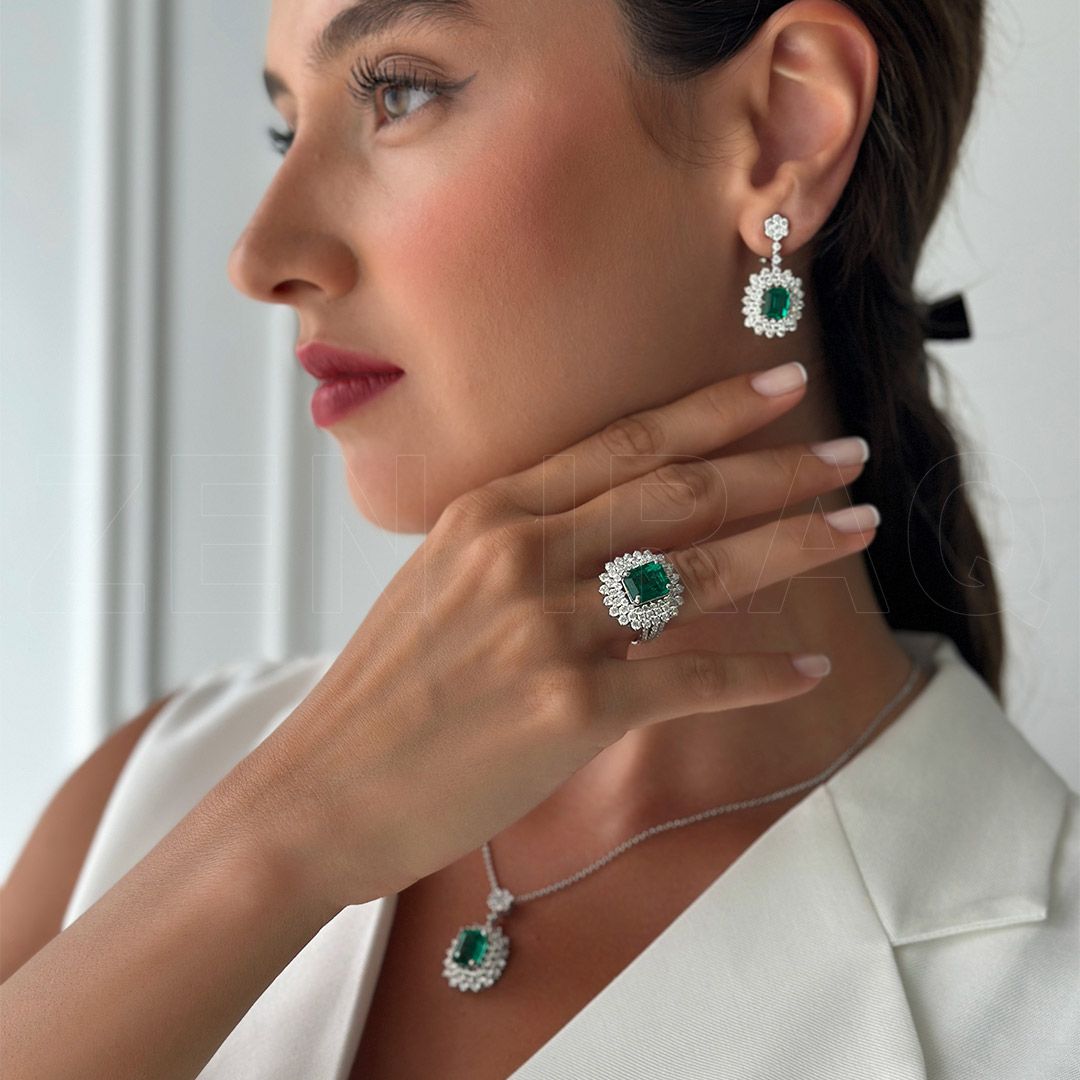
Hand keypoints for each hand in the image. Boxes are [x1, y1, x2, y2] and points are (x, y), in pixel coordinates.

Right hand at [227, 362, 875, 913]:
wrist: (322, 790)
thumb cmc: (386, 690)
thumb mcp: (443, 582)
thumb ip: (526, 547)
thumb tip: (618, 538)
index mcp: (489, 511)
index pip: (624, 443)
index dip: (712, 410)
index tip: (779, 385)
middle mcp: (520, 552)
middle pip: (677, 492)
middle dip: (776, 468)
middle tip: (849, 454)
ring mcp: (544, 628)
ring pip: (700, 571)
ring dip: (792, 546)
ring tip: (855, 528)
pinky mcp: (567, 708)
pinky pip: (691, 678)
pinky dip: (761, 674)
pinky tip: (811, 668)